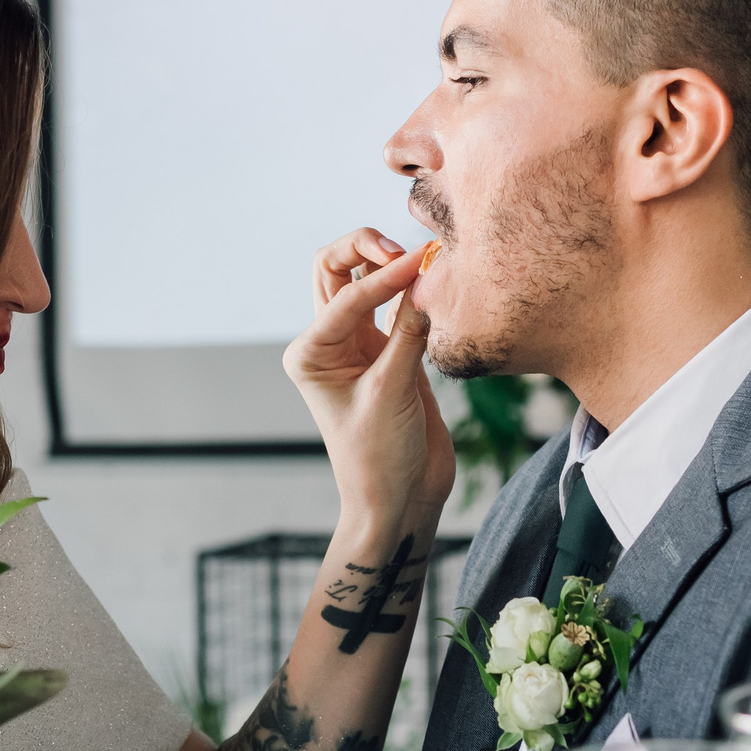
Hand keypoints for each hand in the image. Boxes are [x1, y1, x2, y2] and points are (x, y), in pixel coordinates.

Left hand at [285, 230, 455, 522]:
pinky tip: (438, 287)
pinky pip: (400, 307)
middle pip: (338, 269)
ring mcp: (361, 345)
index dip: (385, 276)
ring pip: (367, 282)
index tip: (422, 264)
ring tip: (430, 262)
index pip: (346, 295)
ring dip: (392, 266)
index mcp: (311, 352)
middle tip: (410, 253)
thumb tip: (427, 276)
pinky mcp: (392, 353)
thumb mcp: (392, 392)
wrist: (399, 499)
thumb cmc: (379, 457)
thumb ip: (409, 332)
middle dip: (368, 250)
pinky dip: (416, 292)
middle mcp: (330, 342)